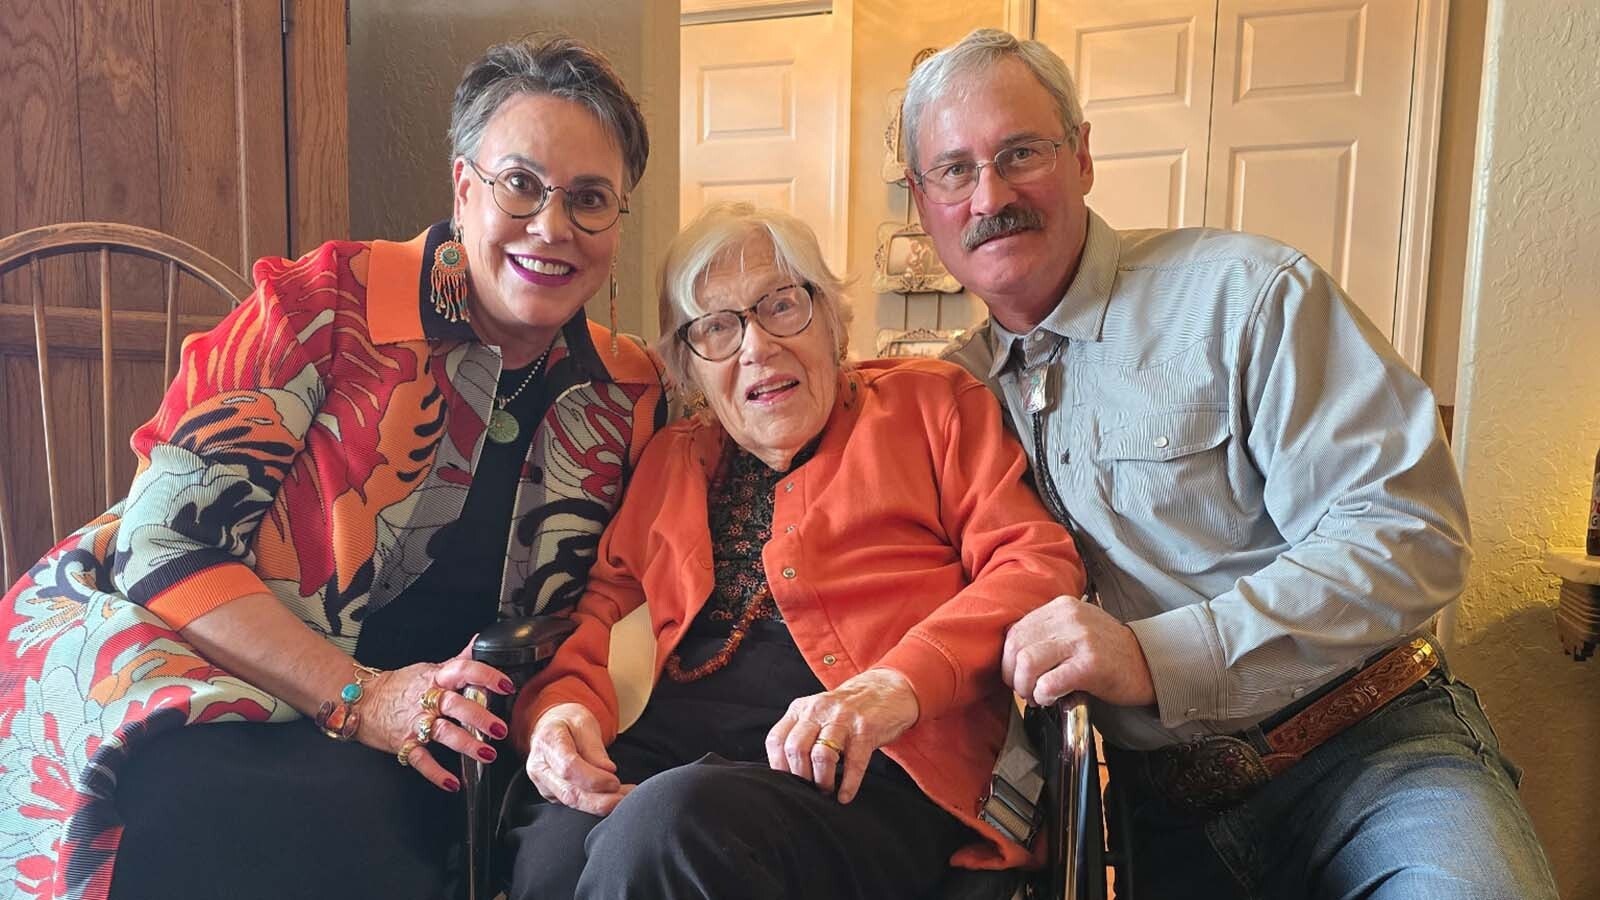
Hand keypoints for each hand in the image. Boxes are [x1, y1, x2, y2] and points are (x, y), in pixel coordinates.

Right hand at [361, 640, 513, 791]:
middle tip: (500, 728)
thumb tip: (480, 641)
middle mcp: (427, 699)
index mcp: (437, 678)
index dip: (486, 676)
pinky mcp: (404, 743)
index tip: (507, 686)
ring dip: (466, 744)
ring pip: (442, 732)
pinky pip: (421, 760)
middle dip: (479, 716)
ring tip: (487, 753)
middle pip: (455, 704)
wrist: (361, 701)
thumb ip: (458, 661)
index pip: (464, 670)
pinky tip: (453, 783)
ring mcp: (415, 722)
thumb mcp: (430, 669)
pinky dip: (436, 773)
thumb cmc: (400, 685)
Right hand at [525, 703, 633, 815]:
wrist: (551, 727)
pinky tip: (612, 797)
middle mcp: (539, 766)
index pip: (569, 768)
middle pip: (569, 793)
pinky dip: (594, 803)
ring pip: (571, 803)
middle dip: (599, 801)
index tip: (615, 781)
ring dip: (600, 804)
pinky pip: (573, 803)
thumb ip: (594, 748)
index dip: (594, 779)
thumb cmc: (569, 723)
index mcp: (547, 742)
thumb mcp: (584, 724)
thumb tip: (608, 770)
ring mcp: (543, 783)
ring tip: (623, 797)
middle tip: (624, 797)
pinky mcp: (551, 794)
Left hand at [765, 668, 919, 803]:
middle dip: (800, 776)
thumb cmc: (849, 708)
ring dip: (822, 780)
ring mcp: (843, 718)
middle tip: (809, 789)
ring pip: (821, 755)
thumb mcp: (818, 713)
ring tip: (827, 790)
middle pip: (795, 748)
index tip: (788, 782)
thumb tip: (787, 771)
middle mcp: (819, 710)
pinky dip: (848, 784)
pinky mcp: (865, 729)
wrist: (889, 688)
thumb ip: (801, 733)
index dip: (779, 766)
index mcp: (802, 708)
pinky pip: (853, 763)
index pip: (777, 739)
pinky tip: (845, 795)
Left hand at [1002, 594, 1155, 707]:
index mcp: (1060, 607)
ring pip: (1026, 663)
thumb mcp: (1075, 628)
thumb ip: (1046, 632)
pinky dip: (1043, 695)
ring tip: (1037, 697)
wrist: (1147, 664)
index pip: (1014, 631)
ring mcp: (1080, 640)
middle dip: (1013, 676)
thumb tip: (1011, 654)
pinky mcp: (1090, 665)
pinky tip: (1051, 699)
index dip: (1007, 659)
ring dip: (1026, 687)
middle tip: (1026, 691)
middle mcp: (1069, 618)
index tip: (1017, 675)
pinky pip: (1049, 682)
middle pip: (1016, 647)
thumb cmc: (1107, 652)